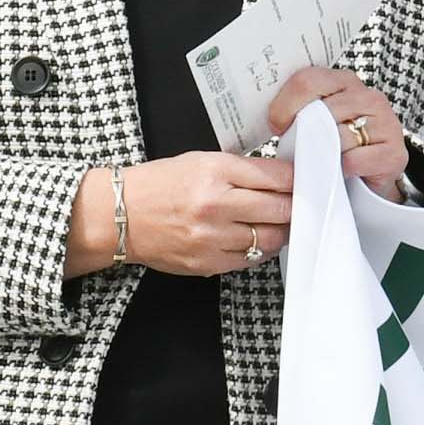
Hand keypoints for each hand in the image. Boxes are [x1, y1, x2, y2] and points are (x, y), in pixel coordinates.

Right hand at [65, 147, 292, 281]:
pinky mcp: (209, 262)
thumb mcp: (199, 161)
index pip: (276, 177)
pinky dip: (259, 249)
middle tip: (299, 204)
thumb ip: (240, 169)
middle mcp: (216, 204)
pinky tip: (255, 239)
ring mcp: (212, 237)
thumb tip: (282, 179)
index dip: (297, 180)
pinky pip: (251, 259)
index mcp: (214, 171)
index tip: (304, 181)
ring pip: (271, 238)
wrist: (119, 216)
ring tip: (277, 223)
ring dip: (280, 230)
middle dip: (295, 206)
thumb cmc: (159, 185)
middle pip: (281, 209)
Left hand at [256, 65, 409, 196]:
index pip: (308, 80)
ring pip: (338, 136)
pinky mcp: (394, 152)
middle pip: (321, 110)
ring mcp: (386, 122)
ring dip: (323, 154)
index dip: (285, 104)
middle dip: (303, 134)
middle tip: (300, 149)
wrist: (368, 178)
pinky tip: (341, 171)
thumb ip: (297, 112)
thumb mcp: (314, 122)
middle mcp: (368, 96)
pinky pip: (355, 159)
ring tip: (323, 161)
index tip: (276, 125)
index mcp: (343, 82)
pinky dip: (342, 169)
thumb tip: (271, 120)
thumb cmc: (334, 148)